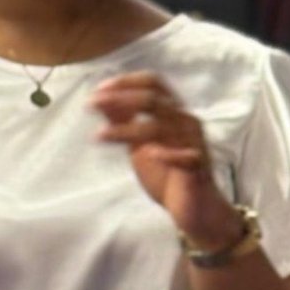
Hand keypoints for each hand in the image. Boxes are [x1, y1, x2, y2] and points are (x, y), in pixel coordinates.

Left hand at [92, 73, 240, 249]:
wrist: (195, 207)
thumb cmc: (168, 174)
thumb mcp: (139, 144)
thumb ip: (125, 121)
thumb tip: (101, 99)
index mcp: (174, 112)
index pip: (154, 83)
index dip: (127, 82)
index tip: (99, 89)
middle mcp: (185, 122)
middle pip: (155, 99)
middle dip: (121, 98)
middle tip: (92, 104)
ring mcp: (193, 144)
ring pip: (161, 127)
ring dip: (127, 128)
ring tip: (100, 136)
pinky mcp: (197, 168)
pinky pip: (185, 157)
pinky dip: (167, 154)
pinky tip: (150, 155)